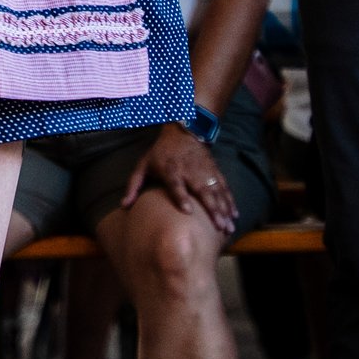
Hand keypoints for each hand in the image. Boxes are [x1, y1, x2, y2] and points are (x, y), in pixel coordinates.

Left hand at [121, 122, 238, 237]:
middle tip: (219, 227)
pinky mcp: (214, 171)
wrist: (184, 132)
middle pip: (202, 190)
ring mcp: (204, 171)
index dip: (181, 197)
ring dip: (224, 209)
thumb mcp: (143, 164)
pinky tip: (234, 214)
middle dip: (212, 209)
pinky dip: (230, 200)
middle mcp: (190, 171)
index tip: (188, 212)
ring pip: (216, 191)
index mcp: (171, 170)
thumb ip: (133, 185)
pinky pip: (224, 187)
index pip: (176, 184)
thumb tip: (124, 205)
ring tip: (228, 226)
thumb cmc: (160, 153)